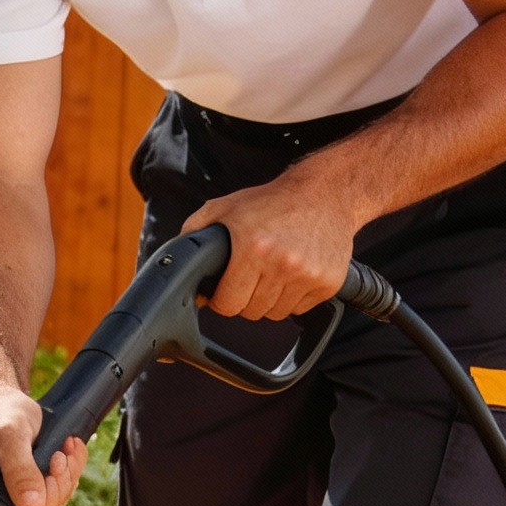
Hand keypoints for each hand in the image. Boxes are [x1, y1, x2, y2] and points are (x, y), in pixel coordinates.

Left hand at [185, 171, 355, 321]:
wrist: (328, 192)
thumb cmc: (274, 202)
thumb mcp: (225, 208)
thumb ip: (194, 233)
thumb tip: (177, 266)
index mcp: (253, 247)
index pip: (227, 305)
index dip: (222, 298)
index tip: (227, 286)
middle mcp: (282, 263)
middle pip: (250, 312)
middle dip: (246, 297)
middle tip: (253, 272)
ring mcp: (308, 274)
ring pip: (274, 314)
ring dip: (269, 299)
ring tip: (274, 269)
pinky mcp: (328, 282)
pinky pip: (299, 309)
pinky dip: (293, 297)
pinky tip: (294, 271)